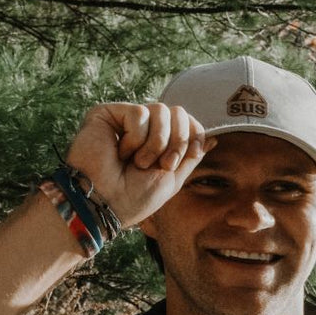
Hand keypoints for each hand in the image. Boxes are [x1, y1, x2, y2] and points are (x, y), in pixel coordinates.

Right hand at [64, 103, 212, 227]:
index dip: (192, 137)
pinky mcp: (107, 113)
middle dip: (176, 142)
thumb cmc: (134, 198)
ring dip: (155, 143)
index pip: (188, 122)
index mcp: (159, 142)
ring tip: (137, 162)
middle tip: (160, 165)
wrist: (104, 204)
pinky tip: (120, 153)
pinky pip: (139, 113)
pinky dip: (135, 138)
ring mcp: (125, 119)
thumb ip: (191, 155)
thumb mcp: (172, 178)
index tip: (176, 163)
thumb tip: (211, 138)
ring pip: (161, 109)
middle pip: (178, 112)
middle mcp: (143, 128)